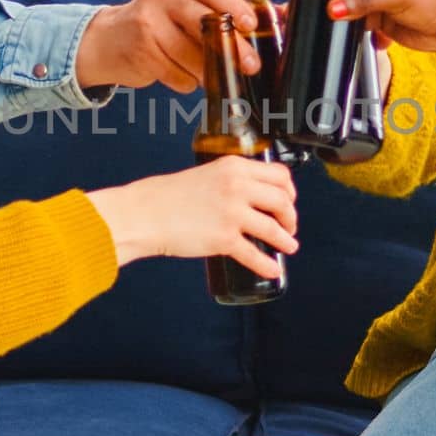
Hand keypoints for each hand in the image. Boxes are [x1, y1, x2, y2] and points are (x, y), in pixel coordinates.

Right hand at [76, 0, 261, 93]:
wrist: (110, 40)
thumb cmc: (164, 22)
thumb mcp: (192, 4)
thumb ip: (231, 8)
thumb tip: (282, 16)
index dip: (232, 4)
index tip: (251, 24)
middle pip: (202, 20)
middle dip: (231, 46)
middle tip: (250, 64)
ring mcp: (147, 22)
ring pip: (191, 53)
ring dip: (209, 71)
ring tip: (217, 77)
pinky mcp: (141, 51)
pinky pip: (177, 74)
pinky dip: (187, 81)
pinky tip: (183, 75)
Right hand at [88, 158, 297, 271]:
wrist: (145, 213)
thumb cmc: (168, 196)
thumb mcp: (207, 175)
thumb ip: (230, 182)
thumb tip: (251, 198)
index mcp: (234, 167)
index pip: (279, 174)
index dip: (290, 190)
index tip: (289, 200)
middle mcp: (237, 186)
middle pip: (282, 200)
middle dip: (291, 216)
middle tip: (289, 226)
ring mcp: (232, 213)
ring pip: (274, 228)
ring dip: (286, 239)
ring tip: (288, 246)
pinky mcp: (224, 238)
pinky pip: (254, 254)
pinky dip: (267, 264)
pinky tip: (273, 268)